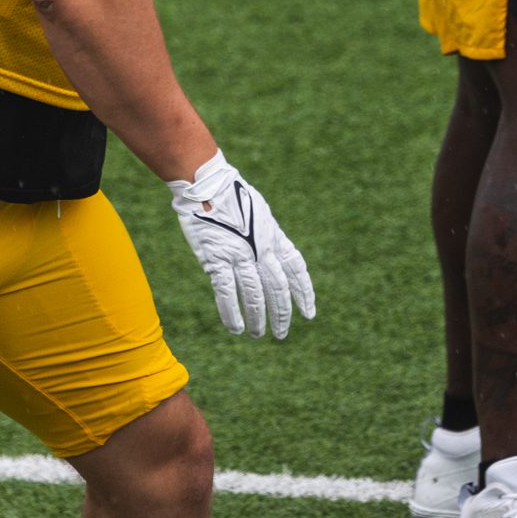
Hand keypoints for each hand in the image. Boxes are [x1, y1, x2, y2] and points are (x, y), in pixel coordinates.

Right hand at [168, 152, 314, 338]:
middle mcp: (261, 248)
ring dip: (257, 317)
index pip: (295, 268)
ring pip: (254, 294)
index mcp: (273, 236)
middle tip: (281, 334)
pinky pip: (226, 292)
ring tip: (258, 334)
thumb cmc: (230, 194)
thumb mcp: (259, 212)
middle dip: (281, 313)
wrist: (206, 182)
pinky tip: (235, 328)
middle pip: (277, 287)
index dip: (304, 292)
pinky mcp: (216, 258)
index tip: (309, 312)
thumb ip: (266, 235)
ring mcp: (239, 254)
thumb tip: (270, 253)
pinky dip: (232, 312)